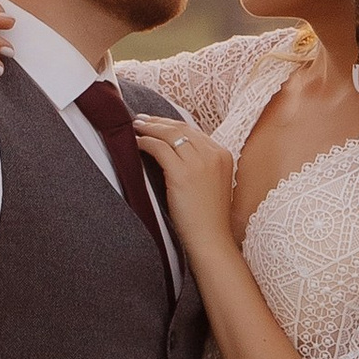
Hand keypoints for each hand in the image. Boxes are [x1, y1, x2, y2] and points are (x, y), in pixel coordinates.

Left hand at [132, 109, 237, 254]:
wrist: (210, 238)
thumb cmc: (207, 217)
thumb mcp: (212, 183)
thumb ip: (200, 164)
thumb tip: (174, 149)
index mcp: (223, 155)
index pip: (193, 131)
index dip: (171, 124)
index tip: (156, 122)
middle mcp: (213, 154)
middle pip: (181, 128)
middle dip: (158, 122)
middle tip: (140, 120)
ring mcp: (199, 163)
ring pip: (169, 134)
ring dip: (149, 128)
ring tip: (135, 127)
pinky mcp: (183, 173)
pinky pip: (159, 148)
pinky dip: (145, 142)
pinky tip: (135, 143)